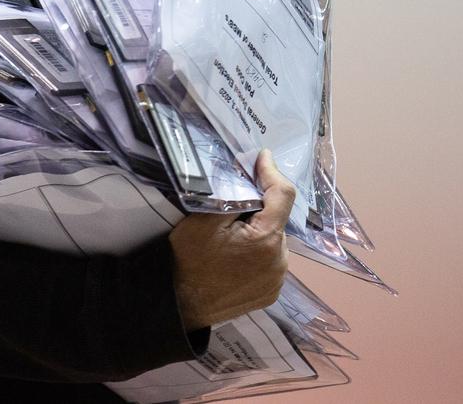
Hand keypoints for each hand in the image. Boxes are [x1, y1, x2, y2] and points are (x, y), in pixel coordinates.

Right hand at [169, 149, 295, 330]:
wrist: (180, 306)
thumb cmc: (187, 261)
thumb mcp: (203, 219)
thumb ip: (234, 193)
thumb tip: (252, 169)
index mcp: (265, 240)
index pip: (282, 194)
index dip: (272, 172)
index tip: (261, 157)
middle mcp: (280, 261)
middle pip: (278, 219)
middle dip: (261, 207)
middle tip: (234, 207)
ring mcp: (277, 280)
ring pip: (275, 240)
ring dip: (260, 231)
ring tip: (234, 235)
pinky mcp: (271, 293)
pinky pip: (272, 261)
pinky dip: (260, 252)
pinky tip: (238, 255)